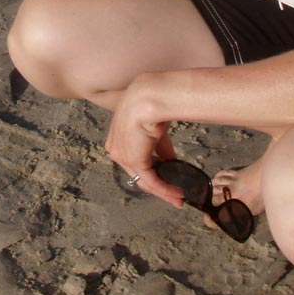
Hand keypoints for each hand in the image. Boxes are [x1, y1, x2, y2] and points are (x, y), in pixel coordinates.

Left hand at [104, 79, 184, 207]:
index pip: (133, 160)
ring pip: (145, 180)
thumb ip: (160, 147)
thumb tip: (170, 160)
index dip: (150, 171)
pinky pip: (152, 181)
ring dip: (164, 191)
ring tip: (178, 198)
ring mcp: (123, 156)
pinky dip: (165, 189)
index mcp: (117, 138)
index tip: (166, 178)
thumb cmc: (151, 103)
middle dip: (158, 186)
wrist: (148, 97)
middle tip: (174, 195)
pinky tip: (176, 193)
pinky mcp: (134, 161)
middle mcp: (115, 148)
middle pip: (137, 173)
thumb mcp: (155, 129)